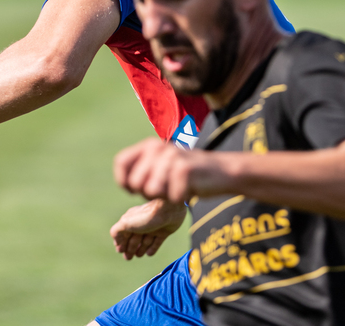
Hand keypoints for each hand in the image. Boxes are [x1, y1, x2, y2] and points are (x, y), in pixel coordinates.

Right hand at [110, 198, 186, 259]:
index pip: (124, 233)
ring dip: (141, 249)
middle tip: (128, 258)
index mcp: (132, 220)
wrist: (169, 210)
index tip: (120, 251)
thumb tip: (116, 242)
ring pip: (145, 241)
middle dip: (130, 248)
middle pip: (134, 239)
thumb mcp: (126, 223)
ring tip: (138, 255)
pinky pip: (157, 242)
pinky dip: (153, 248)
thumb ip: (116, 231)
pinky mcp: (164, 231)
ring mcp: (154, 228)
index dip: (121, 243)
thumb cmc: (146, 216)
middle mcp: (142, 224)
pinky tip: (149, 254)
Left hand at [114, 138, 228, 202]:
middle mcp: (159, 147)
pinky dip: (179, 199)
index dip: (124, 181)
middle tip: (166, 189)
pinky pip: (170, 197)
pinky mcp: (185, 170)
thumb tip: (125, 181)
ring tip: (177, 188)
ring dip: (164, 196)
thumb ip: (144, 169)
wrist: (223, 171)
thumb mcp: (163, 165)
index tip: (135, 191)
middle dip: (147, 194)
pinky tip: (189, 191)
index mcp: (150, 145)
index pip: (121, 162)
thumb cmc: (189, 174)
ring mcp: (172, 157)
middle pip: (135, 182)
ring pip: (150, 191)